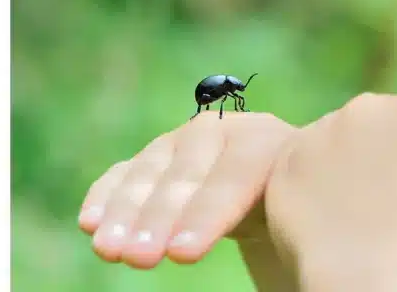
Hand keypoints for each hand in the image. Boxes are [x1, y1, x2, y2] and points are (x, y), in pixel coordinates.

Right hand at [79, 112, 294, 268]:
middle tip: (141, 258)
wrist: (288, 193)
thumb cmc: (303, 217)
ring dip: (126, 213)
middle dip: (160, 217)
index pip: (236, 172)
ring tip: (109, 251)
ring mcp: (184, 143)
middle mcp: (225, 132)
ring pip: (151, 172)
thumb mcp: (307, 215)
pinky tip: (89, 224)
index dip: (208, 213)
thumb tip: (307, 265)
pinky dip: (107, 198)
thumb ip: (299, 225)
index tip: (183, 254)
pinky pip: (125, 175)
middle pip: (187, 172)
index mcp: (271, 142)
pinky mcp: (155, 160)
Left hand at [265, 91, 396, 290]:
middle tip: (378, 196)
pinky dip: (303, 187)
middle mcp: (372, 104)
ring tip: (344, 212)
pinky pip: (295, 164)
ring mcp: (322, 127)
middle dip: (375, 149)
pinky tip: (317, 220)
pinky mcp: (284, 157)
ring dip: (336, 165)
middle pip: (374, 120)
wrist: (380, 282)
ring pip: (330, 140)